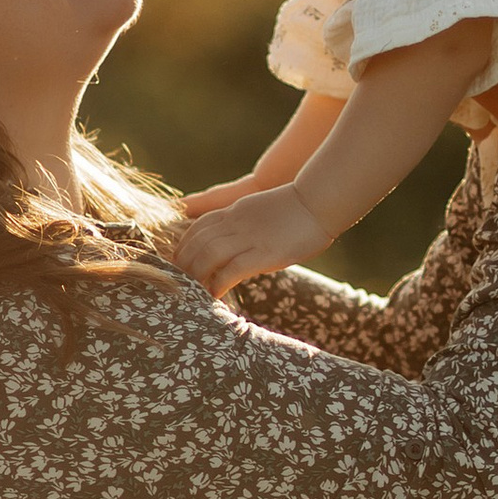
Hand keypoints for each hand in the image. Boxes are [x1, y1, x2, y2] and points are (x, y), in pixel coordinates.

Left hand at [171, 182, 326, 297]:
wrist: (319, 202)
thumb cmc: (297, 210)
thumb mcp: (261, 211)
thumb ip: (245, 223)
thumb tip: (239, 241)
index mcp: (235, 211)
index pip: (198, 227)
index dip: (184, 245)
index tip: (178, 261)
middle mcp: (237, 223)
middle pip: (198, 242)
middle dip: (184, 263)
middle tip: (179, 281)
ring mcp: (250, 238)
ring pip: (209, 256)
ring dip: (196, 275)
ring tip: (192, 292)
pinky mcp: (264, 253)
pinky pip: (231, 270)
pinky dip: (218, 284)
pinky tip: (214, 296)